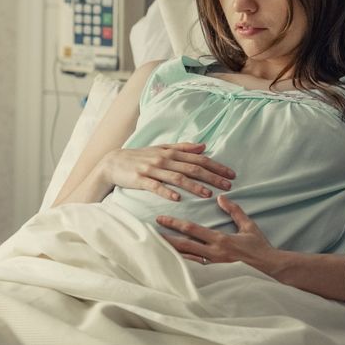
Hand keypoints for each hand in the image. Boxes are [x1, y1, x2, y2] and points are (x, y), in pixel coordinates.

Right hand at [100, 142, 233, 201]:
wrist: (113, 162)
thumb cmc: (140, 156)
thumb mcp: (162, 148)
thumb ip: (183, 147)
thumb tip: (204, 146)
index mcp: (171, 152)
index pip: (199, 158)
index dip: (216, 166)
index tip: (231, 174)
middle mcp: (164, 159)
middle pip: (192, 168)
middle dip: (212, 177)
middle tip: (228, 186)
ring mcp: (152, 169)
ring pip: (177, 177)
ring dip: (193, 186)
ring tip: (207, 194)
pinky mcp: (140, 179)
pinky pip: (155, 186)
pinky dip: (166, 192)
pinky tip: (177, 199)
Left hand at [157, 195, 279, 273]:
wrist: (271, 270)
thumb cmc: (260, 248)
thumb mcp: (249, 226)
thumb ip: (234, 211)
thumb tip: (221, 197)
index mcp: (220, 240)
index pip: (192, 230)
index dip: (174, 223)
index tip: (161, 218)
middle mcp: (213, 254)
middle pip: (183, 246)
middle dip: (165, 239)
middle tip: (149, 235)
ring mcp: (213, 268)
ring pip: (186, 260)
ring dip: (170, 254)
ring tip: (154, 250)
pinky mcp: (215, 276)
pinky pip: (194, 272)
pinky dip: (181, 268)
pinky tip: (170, 266)